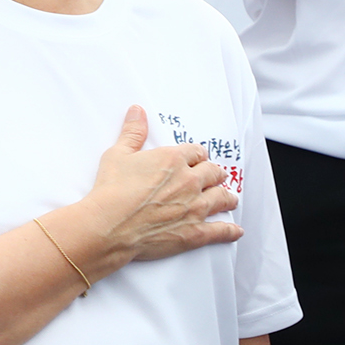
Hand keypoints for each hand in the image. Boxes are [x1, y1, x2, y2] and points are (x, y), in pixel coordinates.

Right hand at [76, 106, 240, 266]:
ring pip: (222, 198)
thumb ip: (132, 132)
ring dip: (227, 197)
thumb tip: (137, 112)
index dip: (197, 155)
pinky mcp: (195, 232)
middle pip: (213, 173)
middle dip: (215, 174)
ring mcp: (195, 207)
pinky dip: (229, 230)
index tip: (198, 158)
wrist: (109, 224)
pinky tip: (235, 230)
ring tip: (230, 198)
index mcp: (173, 160)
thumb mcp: (118, 155)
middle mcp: (190, 181)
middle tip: (215, 176)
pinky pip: (221, 230)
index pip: (196, 152)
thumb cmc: (111, 190)